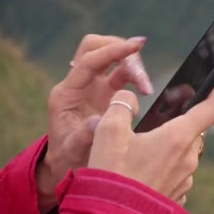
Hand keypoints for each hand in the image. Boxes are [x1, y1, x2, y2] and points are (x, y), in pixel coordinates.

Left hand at [37, 35, 153, 212]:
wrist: (67, 168)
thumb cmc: (68, 161)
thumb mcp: (73, 152)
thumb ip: (84, 137)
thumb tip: (98, 122)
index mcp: (66, 94)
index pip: (89, 61)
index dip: (113, 50)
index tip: (137, 46)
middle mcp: (78, 85)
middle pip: (96, 48)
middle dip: (120, 50)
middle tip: (141, 68)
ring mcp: (91, 87)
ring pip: (111, 58)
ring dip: (132, 65)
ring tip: (147, 88)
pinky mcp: (105, 93)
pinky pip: (121, 73)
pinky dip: (135, 76)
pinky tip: (145, 89)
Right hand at [88, 84, 213, 204]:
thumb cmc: (111, 174)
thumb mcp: (108, 131)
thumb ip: (121, 105)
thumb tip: (128, 98)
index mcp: (178, 137)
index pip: (213, 108)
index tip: (212, 83)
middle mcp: (189, 158)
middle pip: (195, 129)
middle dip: (182, 118)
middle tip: (160, 114)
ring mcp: (185, 179)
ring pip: (185, 152)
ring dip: (171, 145)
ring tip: (142, 146)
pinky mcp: (178, 196)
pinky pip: (178, 173)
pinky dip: (165, 166)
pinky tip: (142, 169)